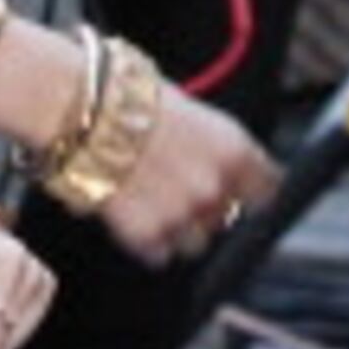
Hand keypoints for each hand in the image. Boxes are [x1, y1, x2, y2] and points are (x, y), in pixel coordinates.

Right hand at [90, 87, 273, 267]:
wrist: (81, 109)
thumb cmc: (128, 96)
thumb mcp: (189, 110)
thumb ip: (213, 146)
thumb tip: (220, 163)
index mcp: (233, 149)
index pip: (268, 190)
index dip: (251, 190)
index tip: (243, 191)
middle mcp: (214, 186)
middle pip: (227, 216)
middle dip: (207, 206)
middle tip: (178, 184)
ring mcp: (181, 214)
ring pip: (196, 242)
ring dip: (179, 227)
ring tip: (151, 198)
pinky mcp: (147, 235)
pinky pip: (159, 253)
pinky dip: (147, 239)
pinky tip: (132, 209)